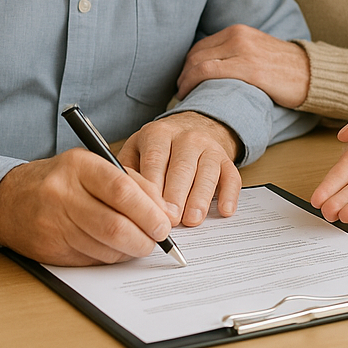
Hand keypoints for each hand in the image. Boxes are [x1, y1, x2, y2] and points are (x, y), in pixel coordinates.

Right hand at [0, 149, 175, 265]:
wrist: (9, 200)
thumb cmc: (62, 179)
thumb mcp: (95, 166)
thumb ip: (133, 183)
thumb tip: (165, 211)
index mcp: (80, 165)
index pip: (121, 189)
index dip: (148, 211)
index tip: (164, 224)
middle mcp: (63, 194)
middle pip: (114, 225)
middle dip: (144, 238)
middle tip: (157, 240)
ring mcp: (54, 224)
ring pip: (104, 247)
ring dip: (129, 251)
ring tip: (139, 244)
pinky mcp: (49, 249)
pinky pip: (91, 259)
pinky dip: (111, 257)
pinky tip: (116, 249)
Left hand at [119, 111, 241, 226]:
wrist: (195, 127)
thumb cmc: (160, 147)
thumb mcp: (137, 148)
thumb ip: (127, 168)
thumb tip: (116, 195)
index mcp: (159, 134)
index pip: (155, 158)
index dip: (153, 185)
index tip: (148, 209)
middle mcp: (187, 137)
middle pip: (182, 167)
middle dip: (176, 194)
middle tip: (170, 220)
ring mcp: (209, 148)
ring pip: (207, 172)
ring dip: (200, 197)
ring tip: (193, 219)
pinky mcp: (226, 160)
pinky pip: (232, 176)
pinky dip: (230, 194)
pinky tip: (225, 210)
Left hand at [176, 24, 310, 107]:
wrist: (311, 73)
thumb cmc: (284, 67)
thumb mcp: (256, 49)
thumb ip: (235, 51)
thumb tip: (211, 67)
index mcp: (238, 31)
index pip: (200, 46)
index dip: (187, 65)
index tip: (184, 80)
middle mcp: (238, 36)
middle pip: (195, 54)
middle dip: (183, 74)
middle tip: (181, 90)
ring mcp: (243, 51)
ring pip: (197, 63)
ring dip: (184, 81)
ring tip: (184, 95)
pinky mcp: (249, 69)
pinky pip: (208, 72)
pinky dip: (193, 83)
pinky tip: (191, 95)